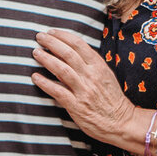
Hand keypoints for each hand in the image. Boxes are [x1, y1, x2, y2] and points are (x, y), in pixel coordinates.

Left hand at [31, 29, 136, 146]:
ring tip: (35, 52)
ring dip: (46, 59)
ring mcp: (84, 91)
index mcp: (99, 66)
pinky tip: (35, 77)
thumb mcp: (106, 75)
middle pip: (68, 53)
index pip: (79, 44)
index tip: (51, 32)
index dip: (63, 36)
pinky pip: (57, 91)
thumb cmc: (112, 99)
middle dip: (51, 42)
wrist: (121, 123)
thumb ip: (91, 64)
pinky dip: (45, 83)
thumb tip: (70, 51)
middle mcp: (91, 76)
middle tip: (39, 37)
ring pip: (61, 69)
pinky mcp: (76, 106)